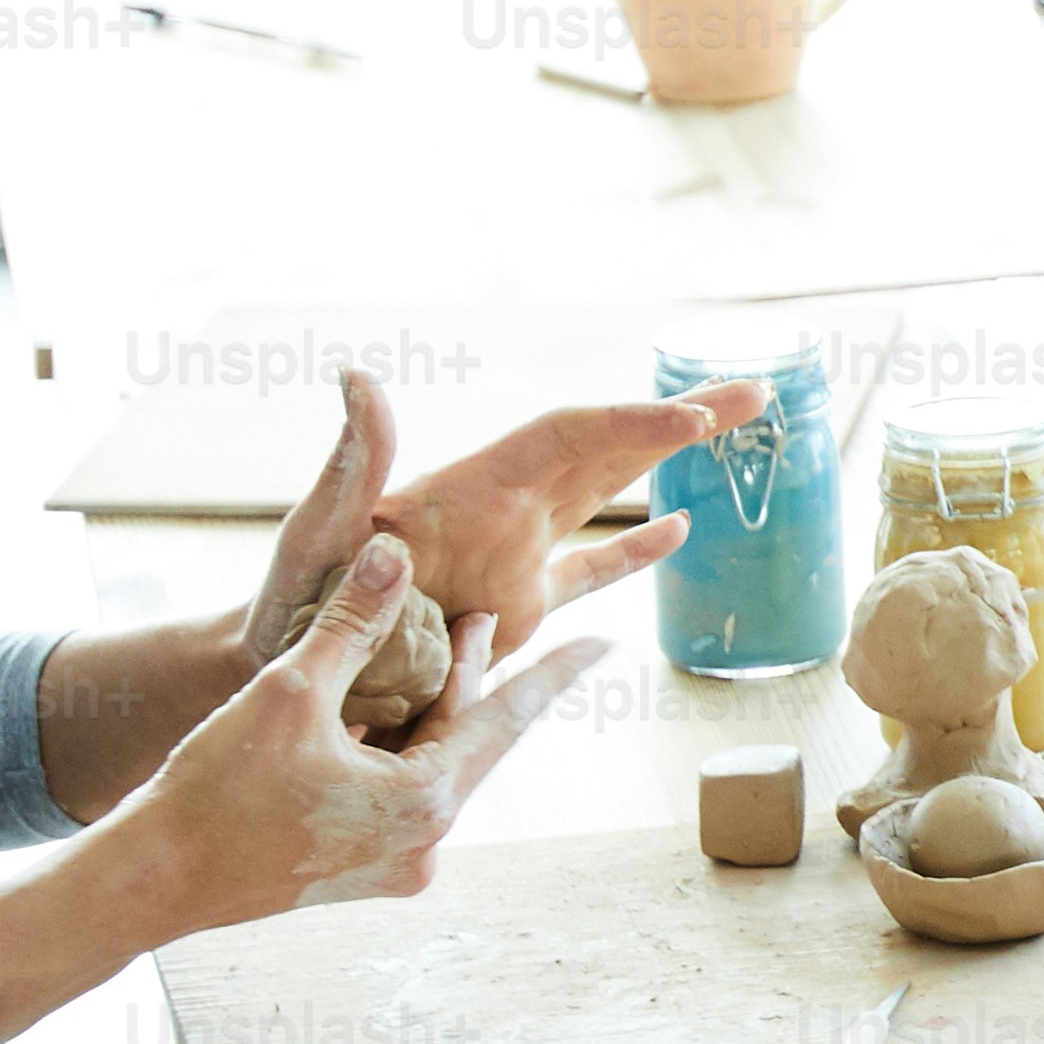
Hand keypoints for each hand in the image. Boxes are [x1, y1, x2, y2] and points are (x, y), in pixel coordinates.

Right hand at [131, 535, 609, 924]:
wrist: (153, 880)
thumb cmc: (215, 789)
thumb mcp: (290, 691)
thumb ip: (350, 622)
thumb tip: (393, 553)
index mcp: (424, 803)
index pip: (507, 719)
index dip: (554, 673)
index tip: (605, 647)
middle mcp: (424, 844)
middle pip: (466, 742)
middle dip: (474, 678)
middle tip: (483, 619)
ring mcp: (393, 865)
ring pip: (431, 768)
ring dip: (428, 712)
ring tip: (433, 649)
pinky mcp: (360, 872)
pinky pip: (398, 795)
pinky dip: (396, 749)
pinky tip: (379, 711)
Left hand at [244, 364, 760, 668]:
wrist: (286, 663)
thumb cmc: (290, 599)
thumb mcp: (319, 530)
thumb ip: (350, 462)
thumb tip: (356, 379)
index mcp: (473, 489)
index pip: (572, 440)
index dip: (635, 425)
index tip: (697, 418)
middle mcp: (504, 510)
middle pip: (608, 448)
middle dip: (682, 420)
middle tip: (757, 393)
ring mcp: (515, 556)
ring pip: (609, 494)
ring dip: (670, 464)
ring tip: (742, 428)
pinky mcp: (518, 608)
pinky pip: (588, 572)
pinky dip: (632, 551)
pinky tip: (680, 532)